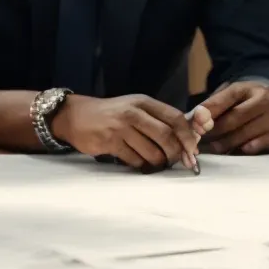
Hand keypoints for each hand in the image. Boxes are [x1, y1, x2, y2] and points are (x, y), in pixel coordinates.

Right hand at [51, 94, 205, 172]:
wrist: (76, 116)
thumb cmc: (112, 115)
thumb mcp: (134, 108)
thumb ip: (157, 119)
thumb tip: (185, 139)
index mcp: (144, 102)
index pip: (175, 117)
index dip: (188, 136)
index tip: (193, 150)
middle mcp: (134, 112)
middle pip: (166, 136)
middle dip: (176, 153)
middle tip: (177, 162)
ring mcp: (121, 127)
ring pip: (151, 151)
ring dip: (158, 162)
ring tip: (157, 164)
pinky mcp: (110, 142)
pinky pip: (134, 160)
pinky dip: (141, 165)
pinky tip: (139, 164)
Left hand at [194, 81, 268, 154]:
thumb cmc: (246, 102)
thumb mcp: (231, 96)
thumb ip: (214, 104)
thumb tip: (195, 118)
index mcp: (252, 87)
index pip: (226, 98)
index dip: (209, 111)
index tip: (195, 123)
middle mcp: (268, 100)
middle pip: (235, 118)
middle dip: (214, 130)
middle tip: (200, 139)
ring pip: (244, 135)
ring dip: (224, 143)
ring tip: (213, 147)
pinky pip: (256, 146)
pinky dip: (241, 149)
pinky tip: (232, 151)